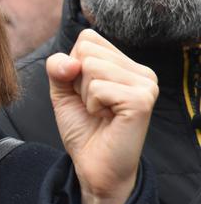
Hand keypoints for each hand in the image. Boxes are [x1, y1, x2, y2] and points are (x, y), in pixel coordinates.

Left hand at [47, 29, 157, 203]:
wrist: (94, 165)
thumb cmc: (83, 127)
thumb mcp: (62, 90)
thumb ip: (58, 66)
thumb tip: (71, 62)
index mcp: (126, 64)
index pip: (87, 38)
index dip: (72, 66)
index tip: (85, 92)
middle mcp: (141, 70)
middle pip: (86, 49)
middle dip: (77, 80)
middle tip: (93, 105)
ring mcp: (145, 84)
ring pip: (90, 66)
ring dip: (84, 94)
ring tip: (100, 112)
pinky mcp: (141, 100)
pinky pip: (97, 87)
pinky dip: (92, 104)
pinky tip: (106, 118)